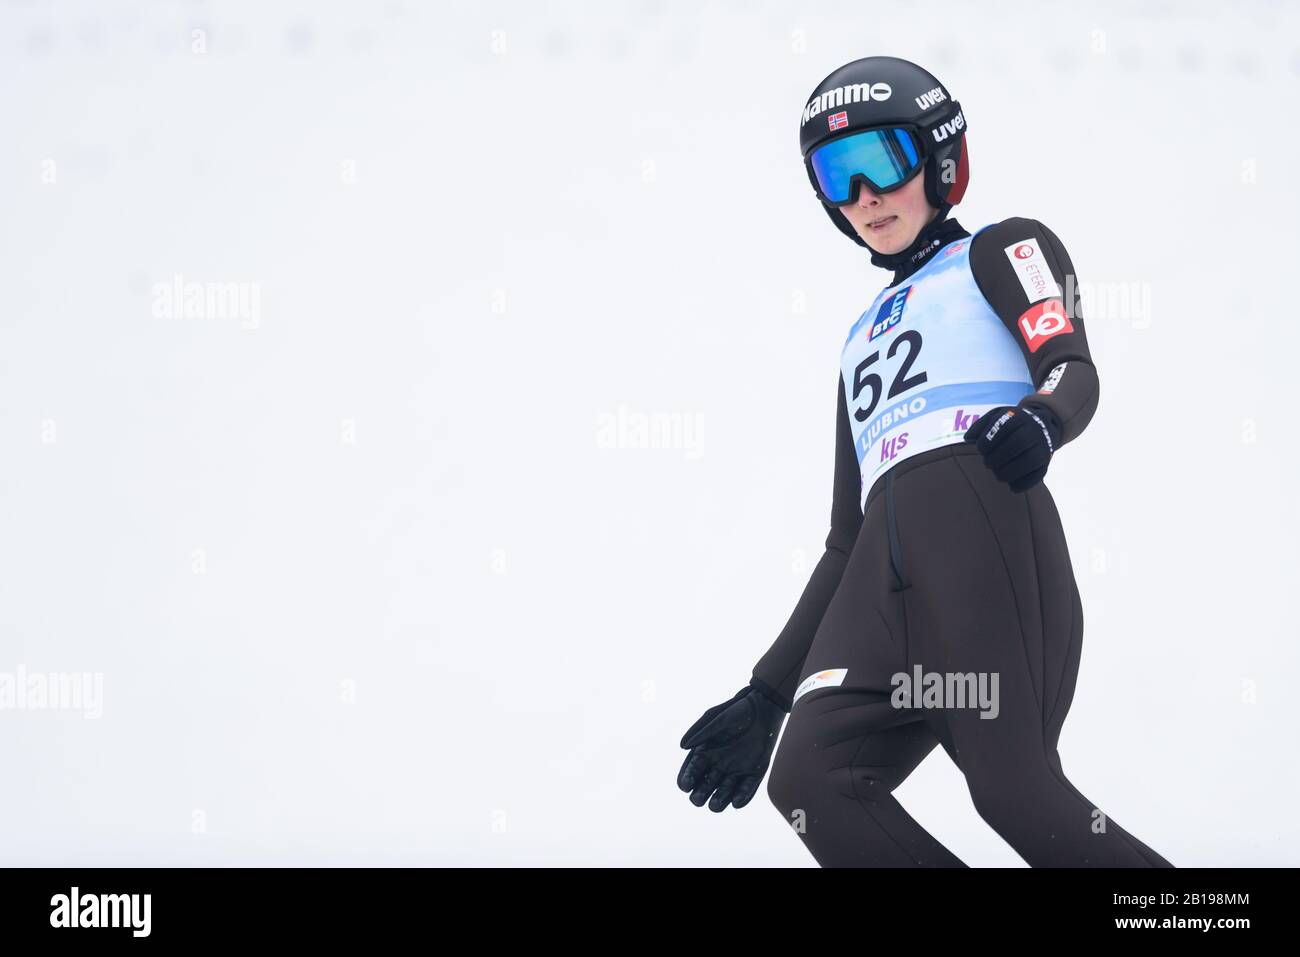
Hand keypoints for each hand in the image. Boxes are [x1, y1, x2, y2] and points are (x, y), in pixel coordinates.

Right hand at [677, 684, 785, 811]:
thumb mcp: (717, 717)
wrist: (763, 708)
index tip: (686, 785)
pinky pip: (747, 789)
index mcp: (706, 752)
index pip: (691, 771)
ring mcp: (736, 770)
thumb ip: (701, 731)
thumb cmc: (737, 710)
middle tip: (698, 798)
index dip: (686, 779)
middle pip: (704, 787)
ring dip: (719, 801)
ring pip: (724, 792)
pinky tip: (736, 802)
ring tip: (715, 805)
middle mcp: (718, 764)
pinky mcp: (754, 772)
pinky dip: (742, 797)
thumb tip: (683, 746)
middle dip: (699, 795)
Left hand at [963, 404, 1061, 492]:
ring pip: (1030, 460)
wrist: (1042, 425)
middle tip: (988, 463)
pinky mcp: (1046, 461)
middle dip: (999, 457)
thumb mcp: (996, 417)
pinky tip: (1012, 487)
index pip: (1005, 426)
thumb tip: (968, 439)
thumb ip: (980, 426)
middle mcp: (1033, 430)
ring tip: (998, 475)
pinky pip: (1039, 474)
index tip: (981, 449)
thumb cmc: (1011, 424)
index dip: (989, 440)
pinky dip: (1024, 483)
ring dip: (1011, 472)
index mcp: (1018, 417)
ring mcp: (1042, 446)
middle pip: (1019, 442)